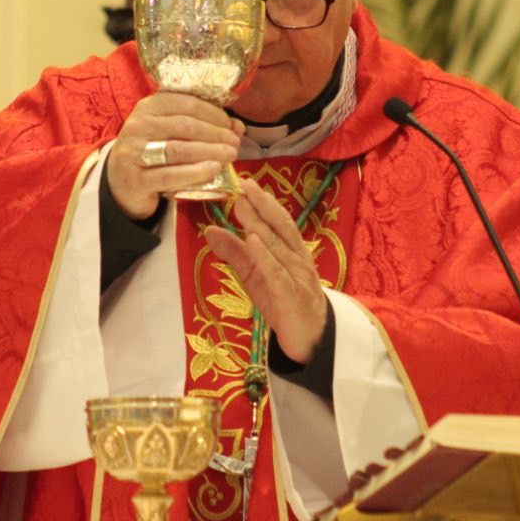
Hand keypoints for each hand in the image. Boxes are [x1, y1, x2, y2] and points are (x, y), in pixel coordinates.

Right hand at [107, 92, 242, 219]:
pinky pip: (169, 175)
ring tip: (230, 155)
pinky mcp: (135, 179)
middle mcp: (139, 125)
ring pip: (178, 149)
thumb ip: (203, 125)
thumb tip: (238, 127)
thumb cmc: (154, 150)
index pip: (187, 104)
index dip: (214, 114)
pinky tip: (214, 170)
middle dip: (216, 134)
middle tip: (235, 144)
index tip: (232, 126)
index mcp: (149, 106)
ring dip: (210, 152)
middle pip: (185, 126)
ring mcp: (134, 152)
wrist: (121, 181)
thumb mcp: (173, 133)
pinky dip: (195, 172)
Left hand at [203, 178, 327, 363]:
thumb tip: (210, 229)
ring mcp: (297, 276)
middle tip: (243, 184)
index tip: (244, 182)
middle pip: (280, 227)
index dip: (263, 201)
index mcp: (291, 250)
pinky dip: (264, 256)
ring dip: (259, 224)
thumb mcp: (254, 274)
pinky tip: (252, 241)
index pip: (278, 221)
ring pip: (277, 246)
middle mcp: (297, 258)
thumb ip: (234, 252)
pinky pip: (277, 273)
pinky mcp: (291, 295)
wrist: (310, 338)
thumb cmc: (282, 301)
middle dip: (262, 205)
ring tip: (242, 205)